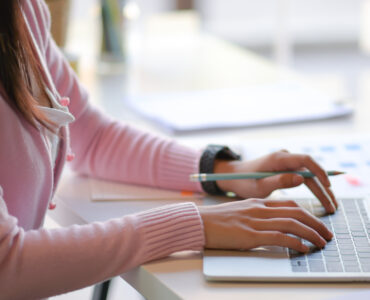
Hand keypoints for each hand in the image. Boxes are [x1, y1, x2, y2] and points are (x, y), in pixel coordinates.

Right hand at [198, 198, 332, 251]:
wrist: (199, 221)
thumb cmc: (217, 219)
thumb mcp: (240, 211)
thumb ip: (256, 214)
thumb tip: (272, 225)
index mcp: (257, 202)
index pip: (289, 204)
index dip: (307, 213)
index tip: (317, 223)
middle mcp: (259, 209)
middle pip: (296, 212)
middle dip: (316, 223)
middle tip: (327, 233)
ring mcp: (255, 221)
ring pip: (291, 223)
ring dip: (311, 233)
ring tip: (322, 242)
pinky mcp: (249, 235)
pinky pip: (278, 236)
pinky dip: (295, 242)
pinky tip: (303, 248)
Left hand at [214, 150, 337, 212]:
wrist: (234, 176)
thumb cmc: (244, 182)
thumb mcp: (258, 185)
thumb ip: (278, 181)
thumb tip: (301, 178)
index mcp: (278, 158)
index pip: (305, 160)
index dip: (319, 171)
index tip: (328, 186)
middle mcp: (284, 157)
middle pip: (311, 171)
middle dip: (323, 188)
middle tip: (333, 206)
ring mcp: (286, 162)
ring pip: (309, 175)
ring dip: (321, 190)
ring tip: (331, 206)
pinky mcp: (286, 168)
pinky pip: (304, 176)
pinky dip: (313, 188)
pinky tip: (322, 198)